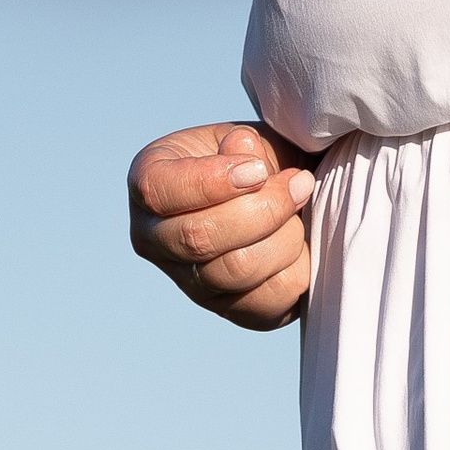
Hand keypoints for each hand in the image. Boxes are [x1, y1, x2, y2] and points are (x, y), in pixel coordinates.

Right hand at [127, 120, 314, 329]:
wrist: (282, 196)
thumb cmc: (258, 159)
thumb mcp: (251, 139)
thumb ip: (246, 146)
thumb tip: (243, 153)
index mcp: (148, 184)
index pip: (158, 192)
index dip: (213, 181)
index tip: (258, 168)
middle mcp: (153, 239)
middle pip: (198, 237)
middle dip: (263, 208)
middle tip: (299, 183)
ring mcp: (187, 281)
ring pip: (235, 270)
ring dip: (285, 235)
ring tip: (301, 210)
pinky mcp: (227, 309)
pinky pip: (265, 299)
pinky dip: (296, 266)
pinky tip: (301, 243)